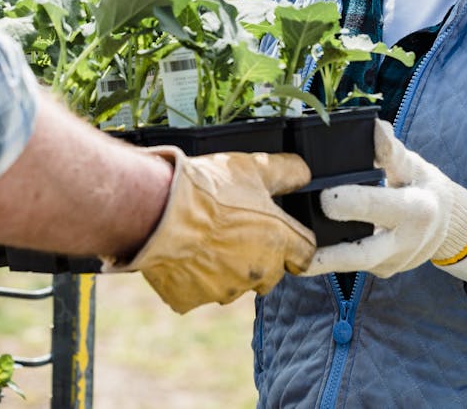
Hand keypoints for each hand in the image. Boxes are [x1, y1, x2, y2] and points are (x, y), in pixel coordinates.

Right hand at [103, 147, 315, 313]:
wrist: (160, 210)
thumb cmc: (208, 188)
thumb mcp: (254, 167)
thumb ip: (287, 172)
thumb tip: (304, 173)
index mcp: (277, 240)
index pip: (306, 254)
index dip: (296, 243)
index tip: (285, 234)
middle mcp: (257, 271)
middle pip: (271, 273)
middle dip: (260, 256)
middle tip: (237, 230)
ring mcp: (224, 289)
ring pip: (234, 283)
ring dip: (226, 267)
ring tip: (206, 236)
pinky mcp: (192, 299)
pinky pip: (197, 291)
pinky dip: (193, 276)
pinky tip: (184, 252)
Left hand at [303, 120, 466, 278]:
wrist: (446, 224)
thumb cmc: (421, 184)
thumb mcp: (414, 164)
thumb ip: (392, 150)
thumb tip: (375, 127)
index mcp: (416, 209)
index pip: (379, 206)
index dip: (351, 202)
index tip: (325, 195)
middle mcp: (406, 243)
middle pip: (362, 254)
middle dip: (330, 252)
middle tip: (299, 238)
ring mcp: (394, 263)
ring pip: (353, 266)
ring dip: (321, 261)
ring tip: (288, 255)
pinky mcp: (383, 271)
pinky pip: (354, 266)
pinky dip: (329, 259)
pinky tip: (303, 250)